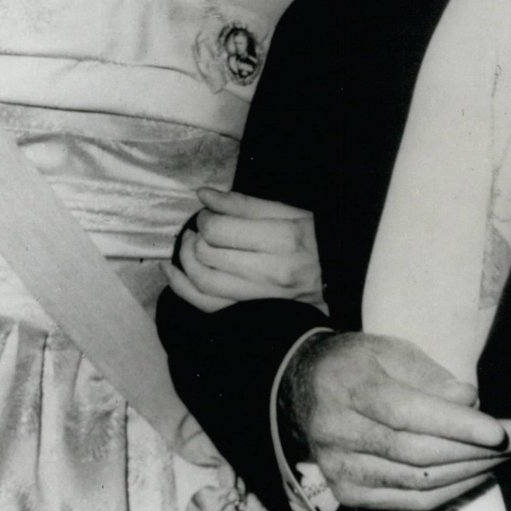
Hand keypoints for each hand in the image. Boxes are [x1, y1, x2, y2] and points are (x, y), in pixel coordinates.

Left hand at [164, 188, 323, 312]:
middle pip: (206, 254)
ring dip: (184, 259)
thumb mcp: (290, 214)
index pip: (219, 230)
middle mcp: (271, 274)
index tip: (211, 214)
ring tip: (189, 245)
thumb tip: (204, 195)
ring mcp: (260, 300)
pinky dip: (181, 287)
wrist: (339, 282)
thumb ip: (243, 205)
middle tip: (201, 228)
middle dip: (194, 236)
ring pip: (202, 281)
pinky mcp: (251, 316)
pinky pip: (205, 306)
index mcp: (283, 241)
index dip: (206, 218)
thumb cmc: (315, 242)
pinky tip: (170, 271)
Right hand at [287, 331, 510, 510]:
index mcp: (348, 387)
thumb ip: (428, 376)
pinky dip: (450, 492)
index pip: (405, 413)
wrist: (304, 388)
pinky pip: (409, 502)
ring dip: (471, 472)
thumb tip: (469, 401)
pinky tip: (478, 474)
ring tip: (508, 458)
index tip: (501, 431)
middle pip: (416, 452)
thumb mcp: (390, 350)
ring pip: (417, 482)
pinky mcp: (347, 493)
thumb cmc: (357, 364)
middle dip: (478, 451)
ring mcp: (340, 468)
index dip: (455, 425)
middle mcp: (338, 432)